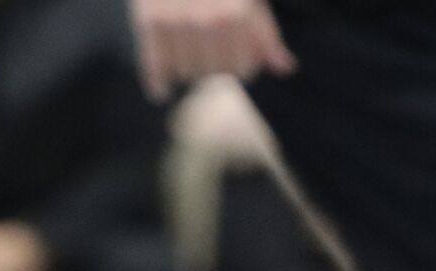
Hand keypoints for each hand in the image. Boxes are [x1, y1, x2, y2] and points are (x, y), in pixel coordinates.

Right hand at [129, 0, 296, 101]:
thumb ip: (265, 32)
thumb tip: (285, 68)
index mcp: (237, 15)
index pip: (243, 69)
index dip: (242, 63)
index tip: (237, 53)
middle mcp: (208, 21)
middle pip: (215, 72)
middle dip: (215, 63)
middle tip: (209, 43)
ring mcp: (177, 22)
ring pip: (188, 72)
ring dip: (189, 66)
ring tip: (189, 45)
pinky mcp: (149, 20)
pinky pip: (155, 65)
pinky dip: (157, 82)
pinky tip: (160, 91)